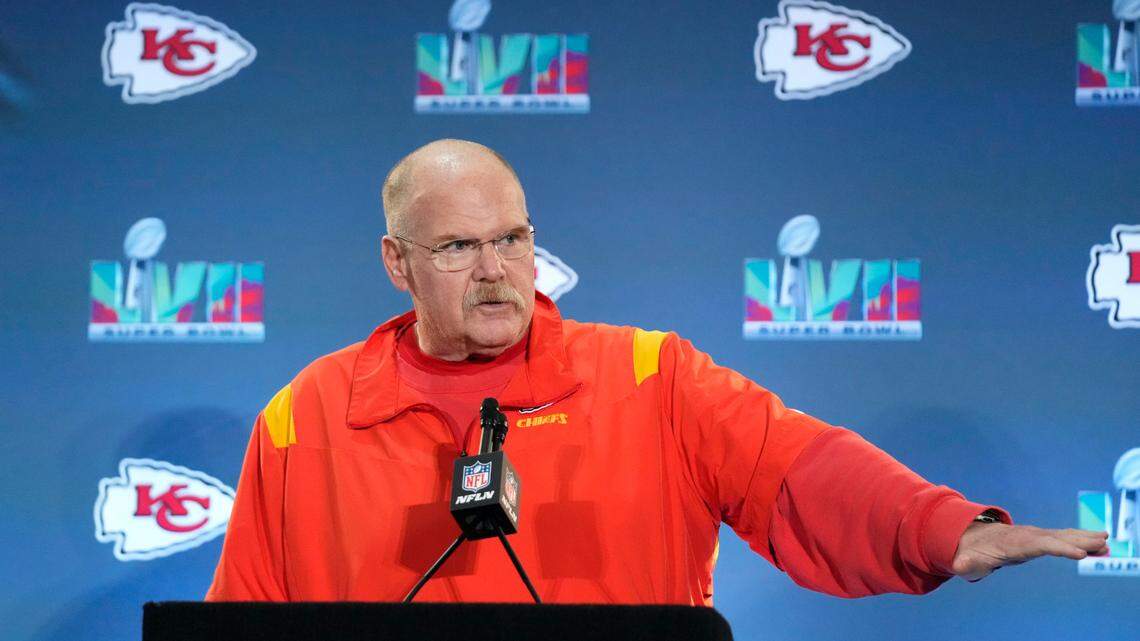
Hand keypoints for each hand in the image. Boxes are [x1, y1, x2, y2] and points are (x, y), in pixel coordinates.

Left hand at [951, 522, 1109, 580]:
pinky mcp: (1041, 538)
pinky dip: (1080, 538)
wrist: (973, 537)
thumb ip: (964, 563)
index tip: (1079, 553)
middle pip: (1055, 538)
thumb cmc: (972, 552)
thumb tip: (958, 566)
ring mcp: (1035, 535)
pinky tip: (1099, 542)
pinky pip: (1063, 537)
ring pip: (1061, 535)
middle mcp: (1027, 536)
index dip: (1058, 548)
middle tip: (1101, 544)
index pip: (1038, 545)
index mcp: (1013, 544)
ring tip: (1106, 540)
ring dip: (1083, 537)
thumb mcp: (966, 560)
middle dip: (1077, 540)